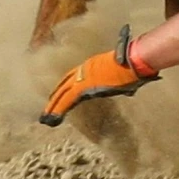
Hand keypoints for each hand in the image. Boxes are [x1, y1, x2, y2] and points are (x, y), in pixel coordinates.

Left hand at [39, 25, 158, 124]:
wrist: (133, 61)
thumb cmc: (134, 65)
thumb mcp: (126, 73)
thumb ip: (124, 82)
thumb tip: (131, 89)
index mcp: (93, 65)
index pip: (74, 76)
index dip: (65, 85)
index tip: (60, 93)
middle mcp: (85, 69)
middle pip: (65, 84)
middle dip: (56, 96)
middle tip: (47, 108)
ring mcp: (83, 76)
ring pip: (62, 93)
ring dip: (53, 105)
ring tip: (45, 117)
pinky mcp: (84, 86)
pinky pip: (67, 100)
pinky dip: (59, 109)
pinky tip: (52, 117)